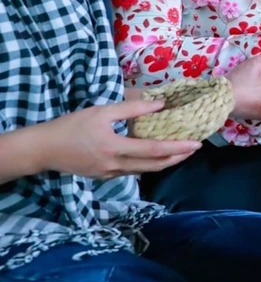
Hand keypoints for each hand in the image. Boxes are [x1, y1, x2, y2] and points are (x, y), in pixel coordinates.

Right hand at [28, 101, 200, 176]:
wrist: (43, 149)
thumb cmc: (71, 126)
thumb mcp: (101, 111)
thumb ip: (132, 109)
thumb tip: (160, 105)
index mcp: (115, 148)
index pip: (154, 150)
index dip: (177, 148)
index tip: (196, 143)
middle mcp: (115, 165)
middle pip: (154, 165)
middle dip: (177, 158)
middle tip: (194, 149)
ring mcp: (109, 174)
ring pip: (144, 170)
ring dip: (164, 163)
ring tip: (180, 153)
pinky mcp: (103, 176)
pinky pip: (132, 171)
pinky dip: (147, 165)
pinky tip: (154, 157)